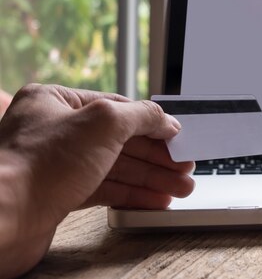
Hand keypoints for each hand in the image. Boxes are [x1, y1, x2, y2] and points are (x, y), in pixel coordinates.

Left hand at [0, 84, 194, 278]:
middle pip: (120, 141)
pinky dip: (132, 194)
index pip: (117, 108)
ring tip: (180, 188)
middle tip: (184, 168)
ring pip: (115, 168)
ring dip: (151, 178)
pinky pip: (104, 191)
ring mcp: (56, 165)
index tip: (177, 138)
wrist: (2, 219)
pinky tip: (154, 199)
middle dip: (157, 157)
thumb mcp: (104, 122)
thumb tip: (165, 119)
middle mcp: (55, 130)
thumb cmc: (38, 165)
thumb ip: (141, 116)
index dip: (152, 124)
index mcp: (57, 102)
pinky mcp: (57, 196)